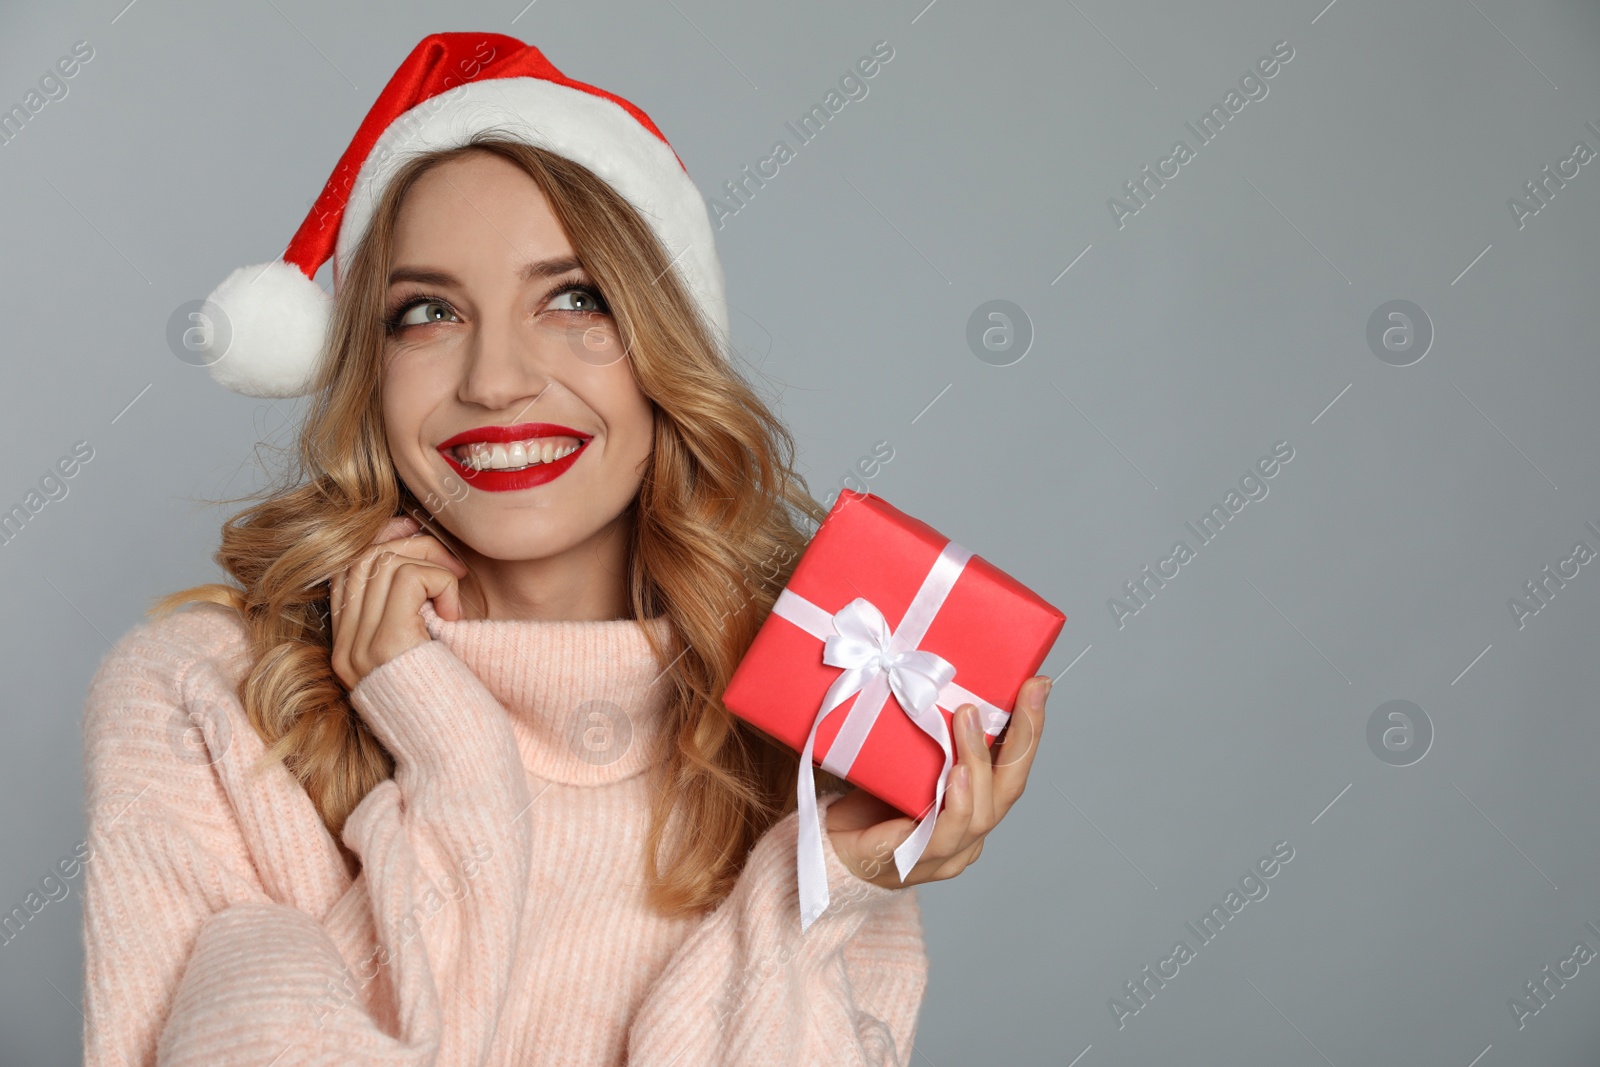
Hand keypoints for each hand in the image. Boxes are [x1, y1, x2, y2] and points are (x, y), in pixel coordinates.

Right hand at [328, 516, 469, 690]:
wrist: (460, 753)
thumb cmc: (454, 700)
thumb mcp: (422, 650)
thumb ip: (406, 610)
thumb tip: (409, 541)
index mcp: (348, 650)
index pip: (346, 571)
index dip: (382, 542)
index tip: (418, 540)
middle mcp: (345, 650)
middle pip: (362, 558)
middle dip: (412, 546)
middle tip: (451, 567)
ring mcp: (361, 648)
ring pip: (385, 561)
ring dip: (431, 565)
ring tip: (456, 596)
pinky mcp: (388, 646)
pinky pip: (410, 578)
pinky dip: (441, 584)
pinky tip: (455, 617)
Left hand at [824, 675, 1050, 888]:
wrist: (824, 844)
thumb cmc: (868, 799)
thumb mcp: (907, 757)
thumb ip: (930, 733)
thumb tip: (938, 671)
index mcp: (974, 807)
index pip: (1012, 768)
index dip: (1030, 728)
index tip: (1039, 684)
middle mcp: (968, 834)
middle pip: (1009, 789)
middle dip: (1025, 738)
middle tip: (1026, 693)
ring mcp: (943, 853)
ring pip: (981, 812)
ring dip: (979, 761)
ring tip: (970, 720)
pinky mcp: (908, 862)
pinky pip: (941, 837)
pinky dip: (956, 805)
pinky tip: (956, 778)